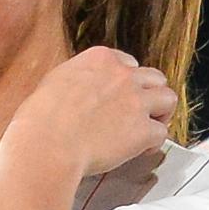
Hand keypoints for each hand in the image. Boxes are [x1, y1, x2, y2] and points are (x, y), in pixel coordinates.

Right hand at [9, 46, 175, 177]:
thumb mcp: (54, 82)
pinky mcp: (142, 130)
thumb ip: (77, 80)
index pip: (127, 62)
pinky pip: (161, 132)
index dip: (127, 81)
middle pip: (154, 78)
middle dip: (149, 94)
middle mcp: (122, 75)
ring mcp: (136, 101)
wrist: (47, 143)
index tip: (122, 95)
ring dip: (161, 113)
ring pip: (168, 99)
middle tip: (141, 110)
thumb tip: (79, 92)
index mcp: (100, 59)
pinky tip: (143, 149)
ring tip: (150, 126)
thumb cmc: (40, 119)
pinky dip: (153, 142)